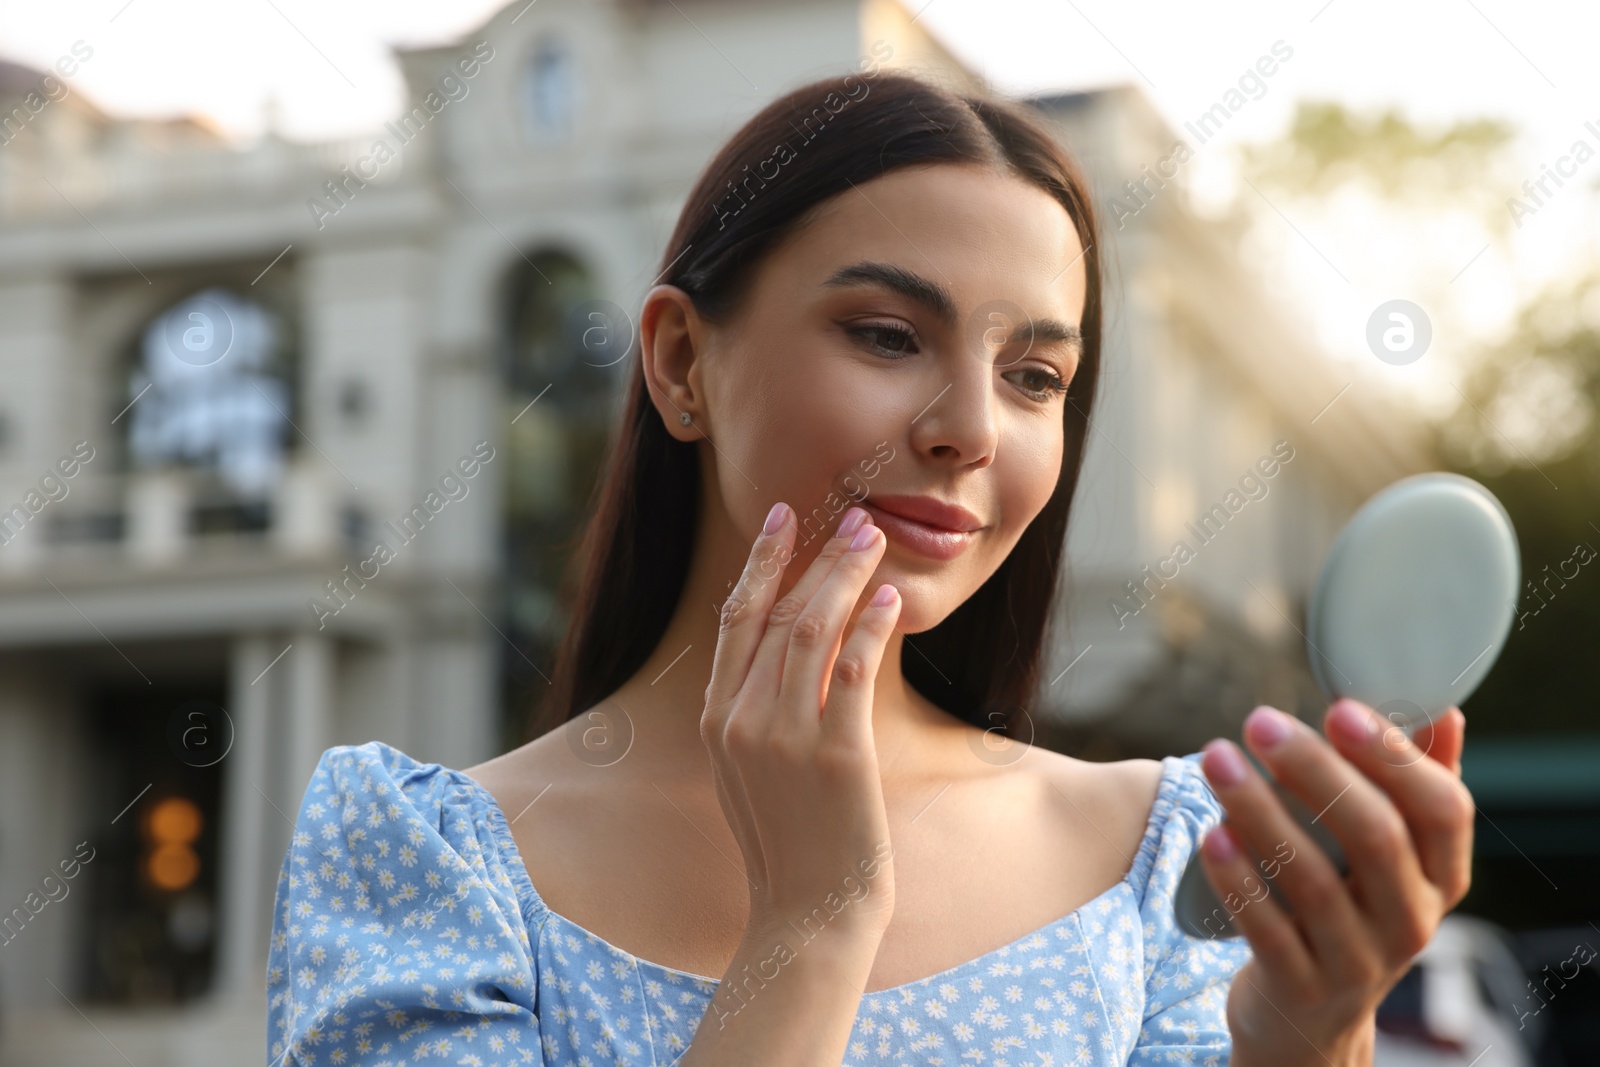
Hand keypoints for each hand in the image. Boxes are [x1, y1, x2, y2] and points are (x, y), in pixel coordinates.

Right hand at [701, 503, 900, 943]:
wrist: (809, 913)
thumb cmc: (788, 846)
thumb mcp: (747, 774)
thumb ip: (754, 715)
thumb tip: (784, 655)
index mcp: (717, 721)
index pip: (734, 621)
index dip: (759, 563)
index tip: (782, 519)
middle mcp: (742, 721)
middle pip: (776, 613)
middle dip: (813, 556)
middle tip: (850, 516)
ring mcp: (786, 737)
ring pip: (812, 629)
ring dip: (845, 575)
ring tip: (873, 539)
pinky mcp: (836, 754)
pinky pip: (853, 670)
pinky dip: (871, 626)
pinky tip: (889, 598)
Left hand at [1198, 700, 1472, 1066]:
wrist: (1311, 1018)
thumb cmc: (1352, 906)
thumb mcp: (1396, 856)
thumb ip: (1417, 782)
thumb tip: (1444, 710)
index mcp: (1441, 878)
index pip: (1444, 811)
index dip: (1395, 757)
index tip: (1340, 708)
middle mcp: (1410, 922)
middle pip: (1376, 837)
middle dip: (1315, 771)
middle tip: (1260, 721)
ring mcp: (1356, 961)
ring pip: (1312, 881)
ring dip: (1260, 811)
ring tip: (1215, 759)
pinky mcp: (1299, 987)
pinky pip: (1268, 931)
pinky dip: (1238, 880)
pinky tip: (1211, 833)